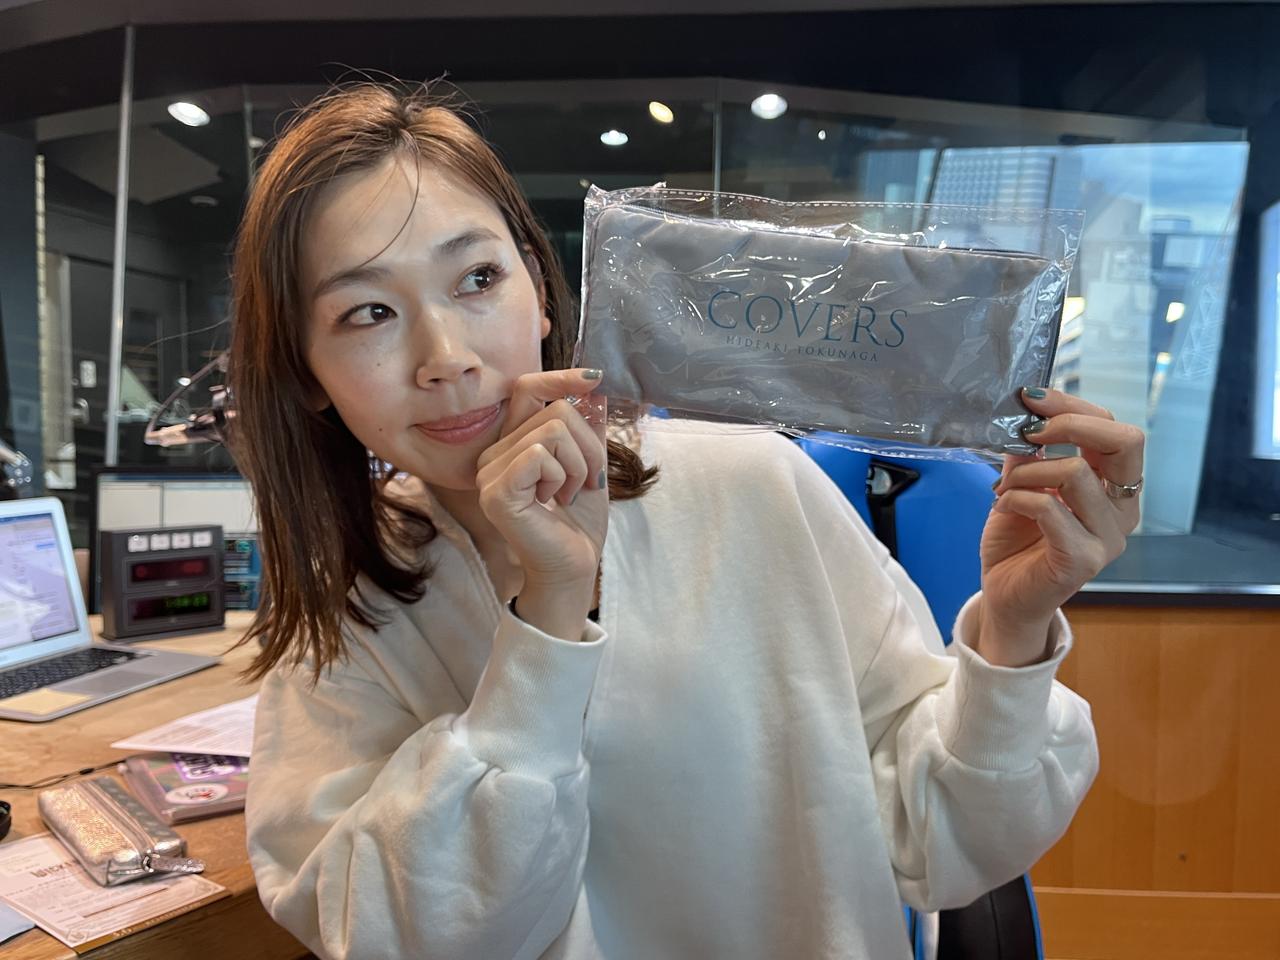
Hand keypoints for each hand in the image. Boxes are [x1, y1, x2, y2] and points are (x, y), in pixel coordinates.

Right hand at [474, 369, 607, 632]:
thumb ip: (584, 428)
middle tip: (585, 482)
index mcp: (510, 445)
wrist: (572, 568)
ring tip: (568, 494)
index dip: (560, 377)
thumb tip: (591, 385)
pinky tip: (554, 502)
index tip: (594, 378)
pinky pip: (539, 453)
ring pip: (553, 430)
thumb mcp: (587, 465)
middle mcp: (492, 454)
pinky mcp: (497, 491)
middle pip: (555, 411)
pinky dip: (561, 475)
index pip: (527, 390)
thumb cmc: (577, 523)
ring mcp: (490, 473)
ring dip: (578, 465)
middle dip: (588, 447)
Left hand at [978, 387, 1144, 665]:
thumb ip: (1029, 452)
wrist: (1006, 595)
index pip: (1115, 430)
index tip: (1032, 399)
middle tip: (1028, 432)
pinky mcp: (1083, 559)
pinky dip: (1018, 497)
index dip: (1074, 406)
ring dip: (1028, 471)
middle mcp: (1123, 511)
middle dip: (1070, 424)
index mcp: (1115, 488)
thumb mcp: (1021, 483)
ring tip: (1005, 487)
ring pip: (1076, 472)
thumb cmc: (1018, 539)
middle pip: (1125, 442)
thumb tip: (1025, 415)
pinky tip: (1004, 506)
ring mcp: (1108, 537)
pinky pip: (1050, 507)